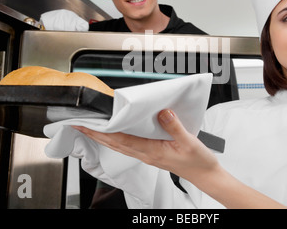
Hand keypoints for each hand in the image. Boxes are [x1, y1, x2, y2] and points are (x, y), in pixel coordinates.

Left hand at [73, 110, 286, 207]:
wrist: (205, 175)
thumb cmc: (197, 161)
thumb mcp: (188, 141)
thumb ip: (174, 126)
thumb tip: (161, 112)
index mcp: (151, 151)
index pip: (120, 140)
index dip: (102, 131)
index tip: (88, 124)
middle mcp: (146, 154)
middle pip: (115, 143)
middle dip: (96, 134)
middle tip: (80, 124)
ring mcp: (148, 155)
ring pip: (120, 146)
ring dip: (104, 136)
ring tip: (92, 128)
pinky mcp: (152, 154)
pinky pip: (129, 146)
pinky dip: (117, 139)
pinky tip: (115, 134)